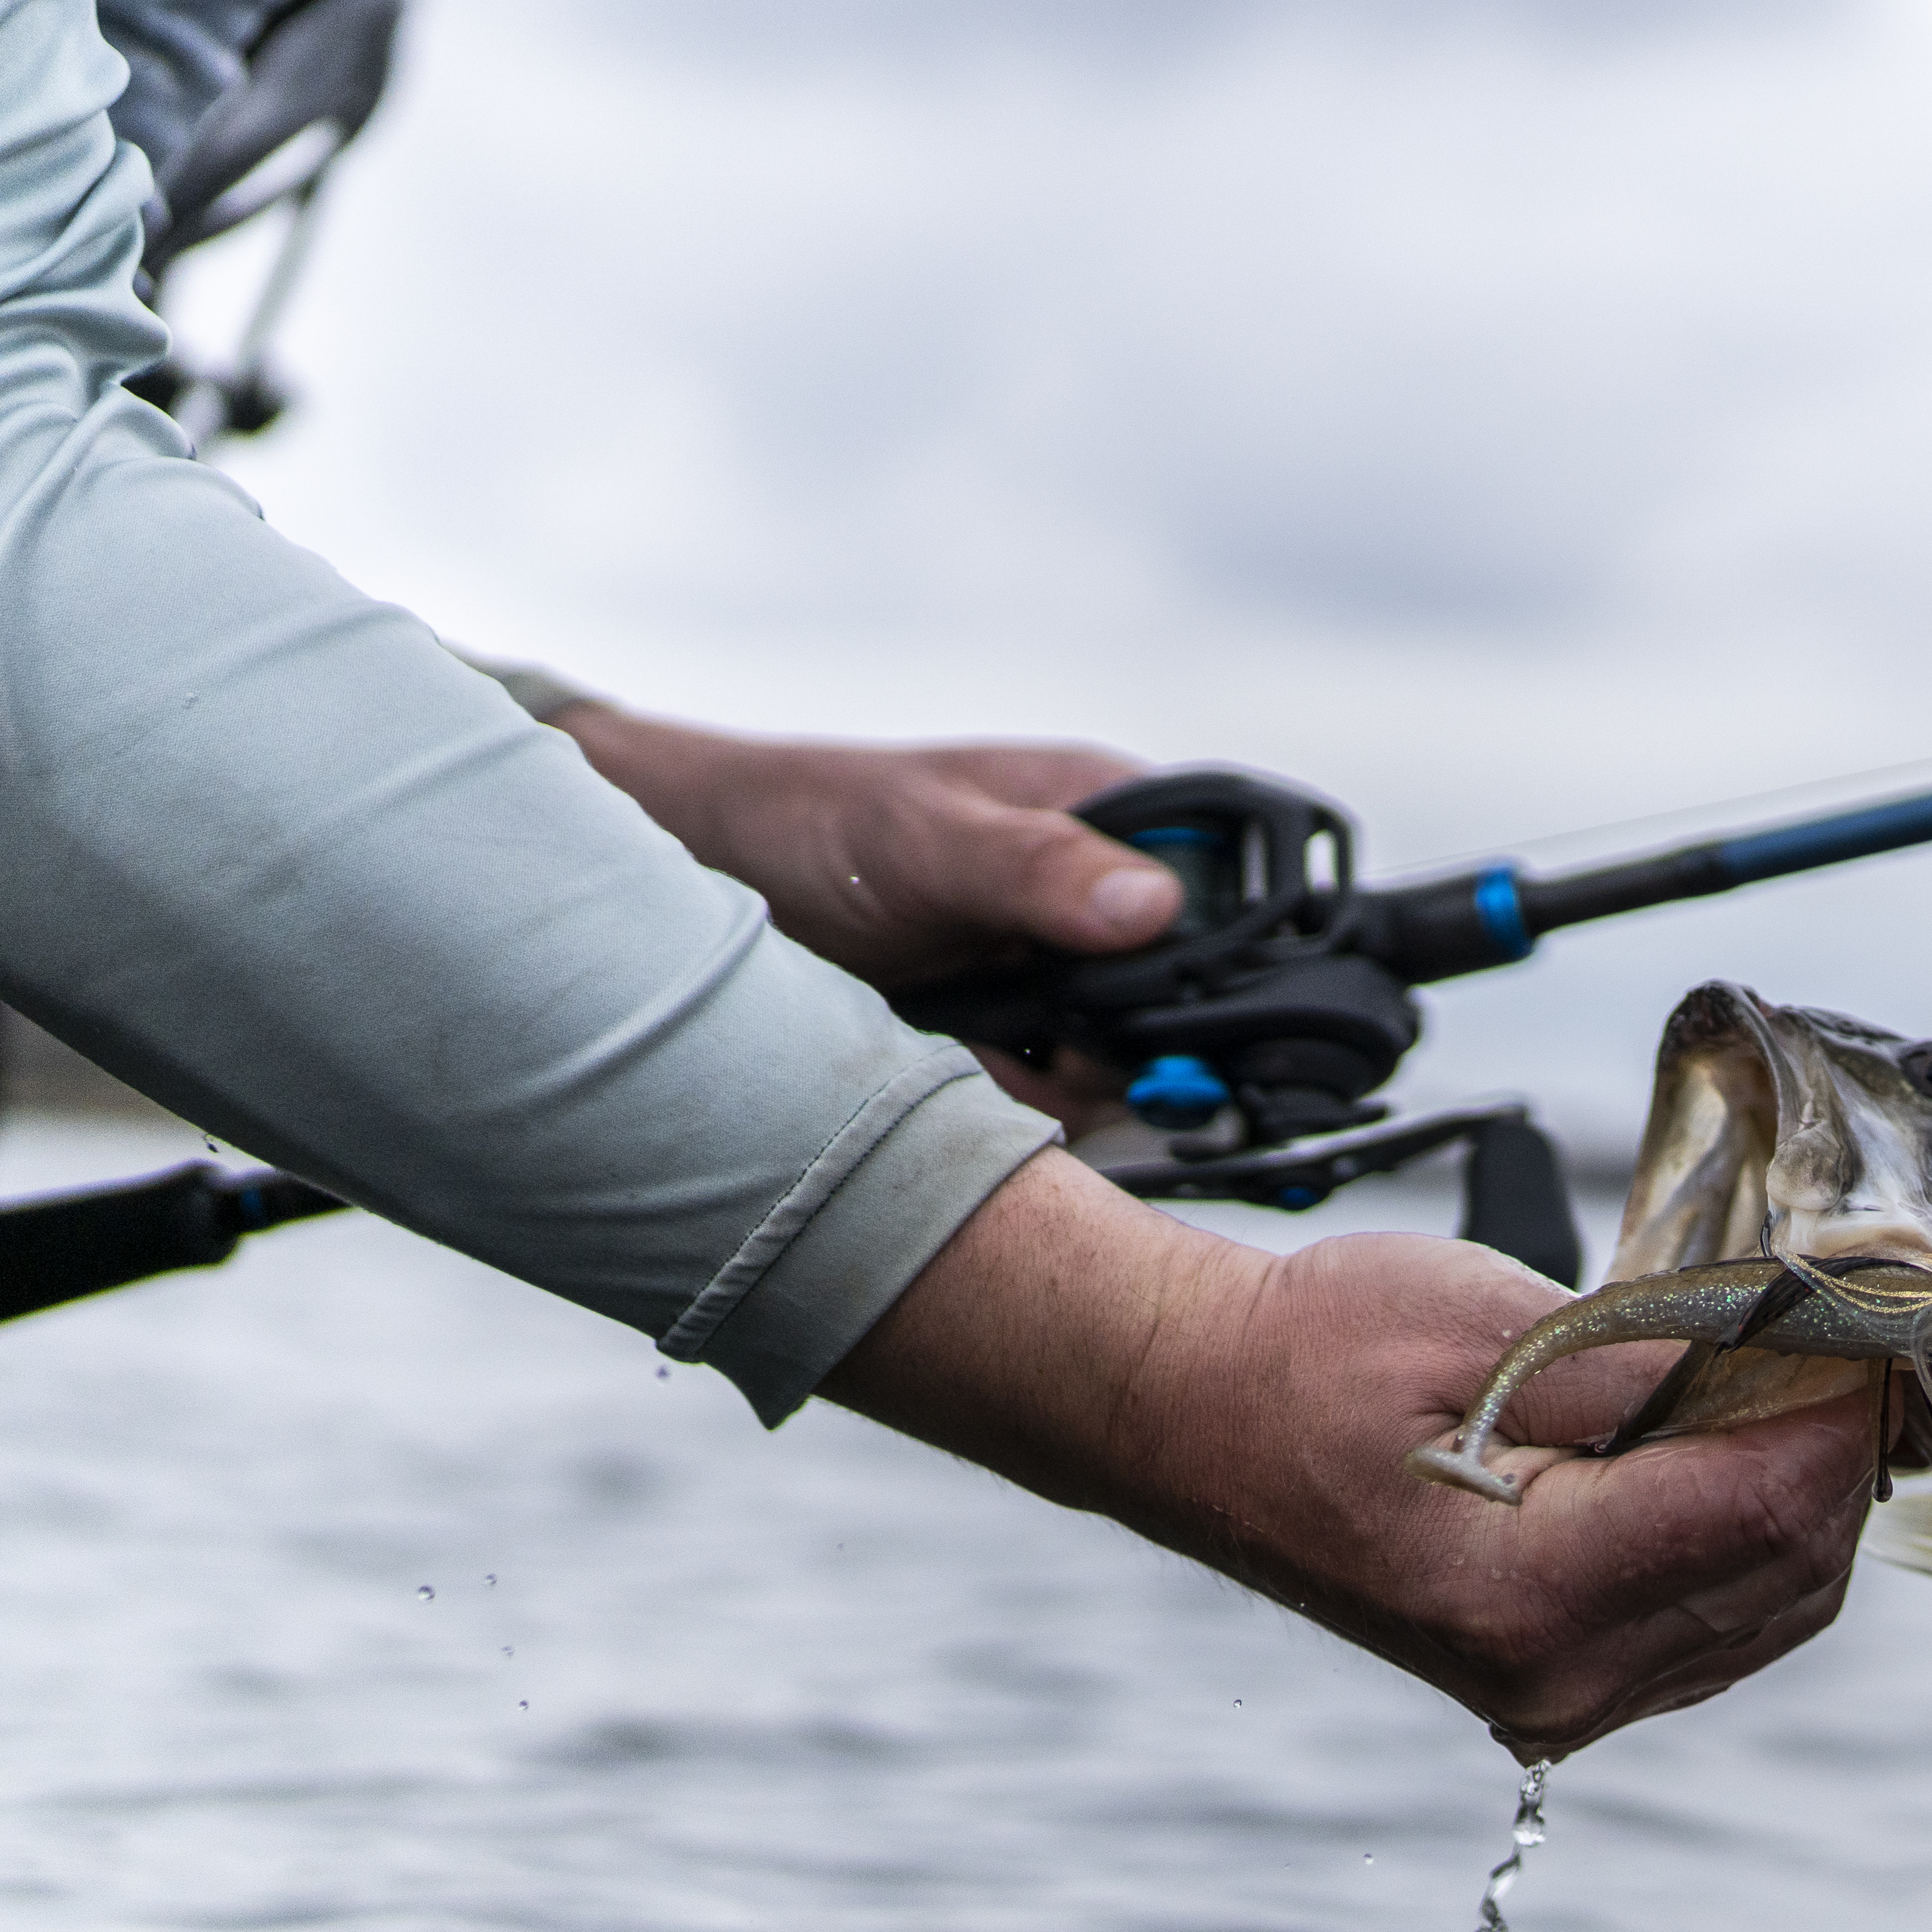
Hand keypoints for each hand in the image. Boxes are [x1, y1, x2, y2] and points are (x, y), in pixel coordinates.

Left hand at [546, 706, 1180, 1125]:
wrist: (696, 890)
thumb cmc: (810, 824)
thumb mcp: (921, 839)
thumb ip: (1036, 867)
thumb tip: (1154, 906)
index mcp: (1118, 821)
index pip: (1234, 898)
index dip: (1230, 968)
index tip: (1177, 1021)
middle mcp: (1109, 904)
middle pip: (1197, 1003)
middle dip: (1139, 1048)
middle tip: (1060, 1055)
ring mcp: (1067, 978)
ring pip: (1134, 1066)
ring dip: (1068, 1085)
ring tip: (984, 1055)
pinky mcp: (1022, 1042)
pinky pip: (1065, 1102)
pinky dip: (1022, 1110)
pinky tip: (966, 1078)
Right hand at [826, 1153, 1877, 1758]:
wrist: (1194, 1415)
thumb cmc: (1312, 1352)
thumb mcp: (1492, 1324)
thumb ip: (1658, 1361)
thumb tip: (1803, 1355)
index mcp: (1527, 1594)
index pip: (1767, 1509)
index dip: (1841, 1411)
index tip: (1871, 1323)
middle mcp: (1555, 1673)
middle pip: (1789, 1567)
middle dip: (1839, 1449)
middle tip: (1849, 1337)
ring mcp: (1559, 1694)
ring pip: (1773, 1604)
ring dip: (1805, 1493)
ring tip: (1797, 1381)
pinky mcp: (1564, 1680)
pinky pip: (1721, 1624)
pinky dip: (1757, 1539)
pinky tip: (1743, 1450)